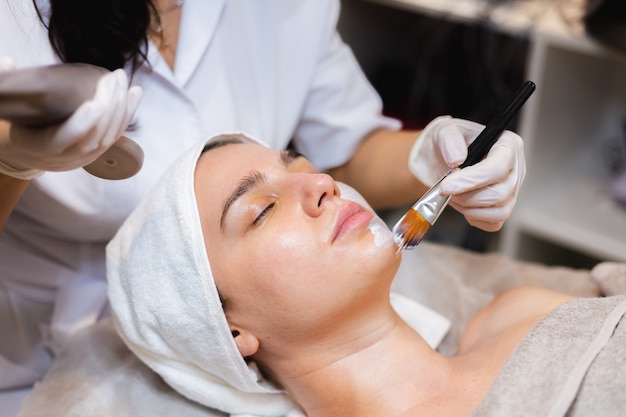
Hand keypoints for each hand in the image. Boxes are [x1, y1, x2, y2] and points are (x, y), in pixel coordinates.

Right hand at [0, 63, 141, 177]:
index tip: (94, 104)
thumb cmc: (16, 124)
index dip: (81, 125)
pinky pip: (118, 134)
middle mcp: (65, 157)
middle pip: (93, 135)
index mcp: (38, 147)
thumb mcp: (4, 109)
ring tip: (121, 79)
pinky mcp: (99, 151)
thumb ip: (2, 84)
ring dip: (120, 106)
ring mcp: (85, 157)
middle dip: (107, 106)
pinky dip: (128, 112)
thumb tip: (7, 61)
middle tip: (111, 78)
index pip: (63, 140)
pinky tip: (136, 92)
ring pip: (109, 136)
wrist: (26, 152)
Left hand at [409, 115, 525, 230]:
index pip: (497, 168)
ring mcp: (513, 190)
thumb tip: (457, 160)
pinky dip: (475, 218)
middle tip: (445, 190)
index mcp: (508, 144)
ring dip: (469, 208)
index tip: (446, 186)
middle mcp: (516, 168)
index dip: (471, 181)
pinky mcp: (504, 207)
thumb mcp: (444, 132)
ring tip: (453, 196)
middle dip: (466, 196)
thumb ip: (449, 140)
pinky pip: (494, 223)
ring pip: (499, 211)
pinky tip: (463, 205)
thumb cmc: (449, 144)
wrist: (443, 159)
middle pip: (499, 194)